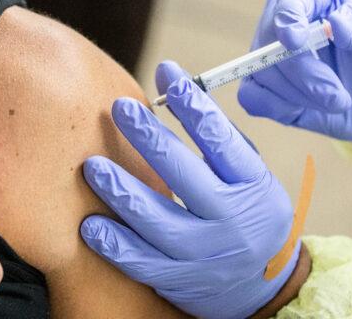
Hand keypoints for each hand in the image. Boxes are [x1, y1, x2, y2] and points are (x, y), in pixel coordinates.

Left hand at [80, 64, 298, 318]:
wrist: (260, 280)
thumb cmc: (249, 209)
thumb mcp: (249, 172)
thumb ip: (217, 136)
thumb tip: (174, 85)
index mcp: (253, 185)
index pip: (220, 138)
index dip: (192, 102)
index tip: (167, 71)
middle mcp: (231, 219)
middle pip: (185, 174)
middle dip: (149, 137)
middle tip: (119, 108)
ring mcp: (205, 254)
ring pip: (157, 222)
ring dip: (121, 191)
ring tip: (92, 166)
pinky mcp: (181, 280)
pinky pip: (143, 263)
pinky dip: (115, 244)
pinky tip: (91, 224)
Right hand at [238, 0, 351, 146]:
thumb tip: (336, 25)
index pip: (289, 1)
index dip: (288, 21)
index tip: (296, 43)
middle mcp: (284, 17)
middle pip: (269, 44)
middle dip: (304, 76)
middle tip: (339, 97)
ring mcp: (271, 53)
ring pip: (262, 74)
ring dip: (301, 96)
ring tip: (337, 100)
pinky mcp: (268, 86)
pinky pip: (251, 97)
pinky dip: (276, 107)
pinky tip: (305, 108)